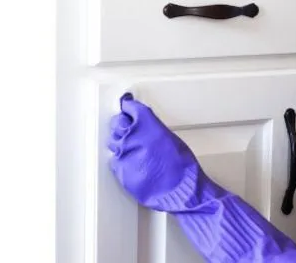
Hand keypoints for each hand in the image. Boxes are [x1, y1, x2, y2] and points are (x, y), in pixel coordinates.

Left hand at [107, 92, 225, 211]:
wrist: (180, 189)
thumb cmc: (182, 166)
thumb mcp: (170, 138)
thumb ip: (152, 130)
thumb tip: (144, 127)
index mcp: (147, 125)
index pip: (130, 108)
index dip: (128, 107)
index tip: (127, 106)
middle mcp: (132, 136)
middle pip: (117, 123)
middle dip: (121, 123)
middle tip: (127, 127)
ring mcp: (124, 153)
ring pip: (113, 141)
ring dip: (120, 142)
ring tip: (130, 147)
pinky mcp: (120, 169)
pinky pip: (115, 160)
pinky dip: (121, 159)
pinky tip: (131, 162)